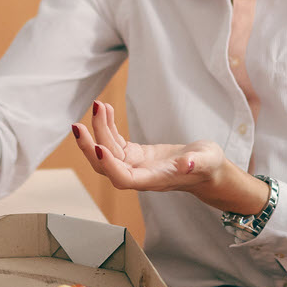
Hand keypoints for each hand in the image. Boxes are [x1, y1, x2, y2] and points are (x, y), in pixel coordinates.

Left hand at [70, 101, 247, 207]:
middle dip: (90, 148)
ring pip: (106, 152)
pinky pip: (114, 142)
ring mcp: (134, 165)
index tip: (100, 147)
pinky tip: (106, 110)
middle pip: (106, 167)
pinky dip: (108, 126)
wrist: (207, 170)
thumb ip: (197, 163)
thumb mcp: (207, 161)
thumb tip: (186, 164)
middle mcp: (139, 175)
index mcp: (153, 180)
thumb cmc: (208, 167)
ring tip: (98, 106)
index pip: (124, 179)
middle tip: (79, 126)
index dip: (110, 166)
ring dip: (97, 130)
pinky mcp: (134, 155)